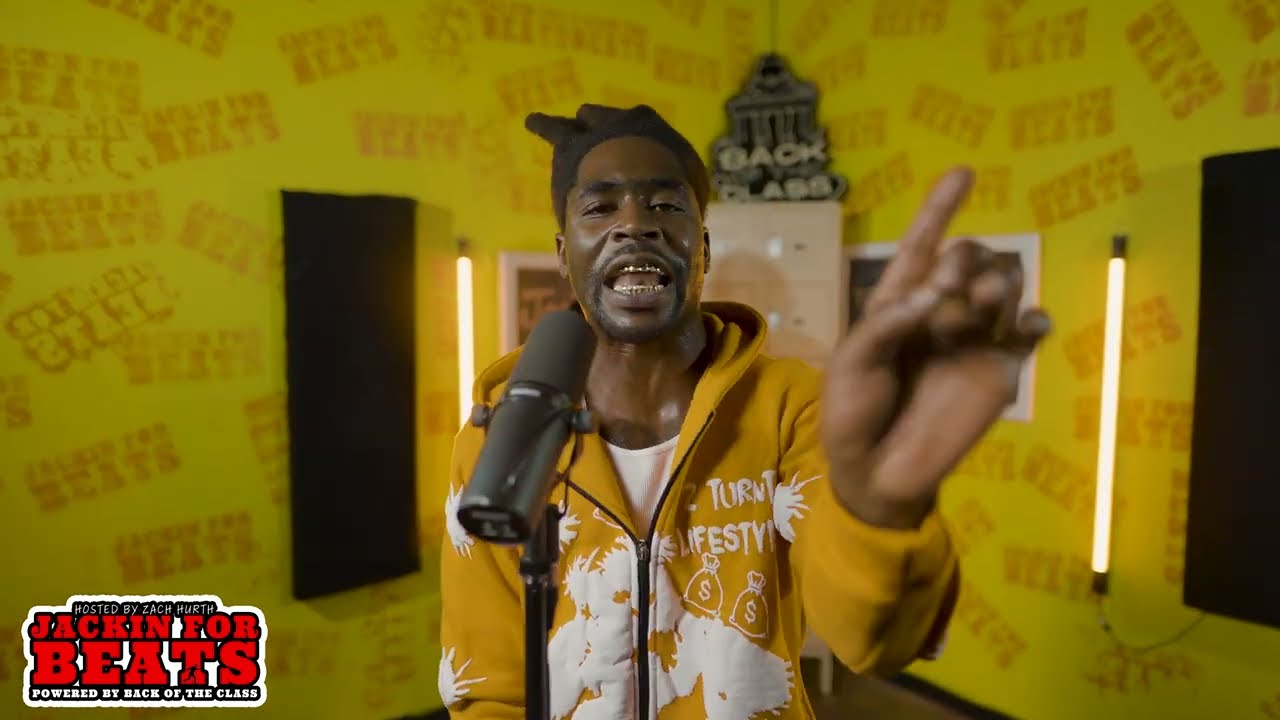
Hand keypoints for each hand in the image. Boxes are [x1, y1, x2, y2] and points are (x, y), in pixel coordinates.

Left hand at [821, 167, 1051, 528]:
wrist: (875, 472)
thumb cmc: (851, 412)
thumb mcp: (851, 365)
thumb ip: (885, 326)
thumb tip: (933, 294)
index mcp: (898, 303)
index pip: (922, 246)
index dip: (940, 209)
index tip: (964, 172)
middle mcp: (940, 313)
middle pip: (970, 260)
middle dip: (966, 258)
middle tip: (952, 283)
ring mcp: (973, 341)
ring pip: (1003, 287)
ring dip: (998, 282)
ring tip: (982, 302)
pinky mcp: (1000, 373)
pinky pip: (1030, 334)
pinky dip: (1037, 320)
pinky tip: (1031, 323)